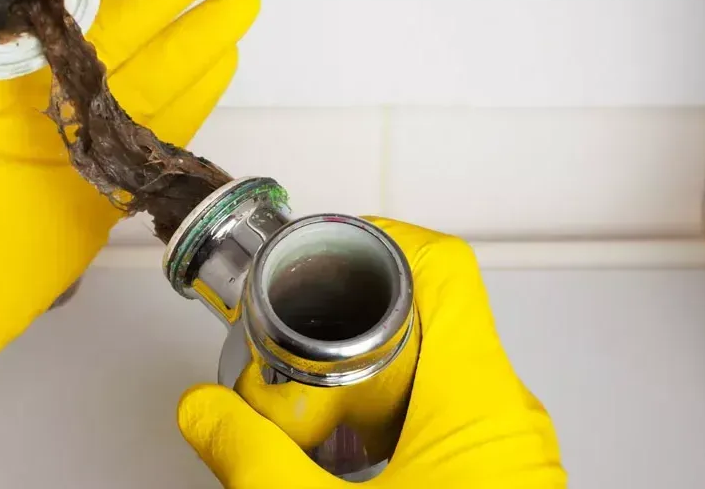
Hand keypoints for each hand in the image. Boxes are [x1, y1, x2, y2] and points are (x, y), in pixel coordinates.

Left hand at [0, 0, 257, 486]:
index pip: (43, 16)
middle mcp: (35, 114)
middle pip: (114, 42)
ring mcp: (71, 156)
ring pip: (145, 89)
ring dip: (193, 47)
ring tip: (233, 11)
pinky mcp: (96, 202)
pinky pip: (151, 151)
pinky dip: (189, 112)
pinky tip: (218, 74)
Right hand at [178, 219, 566, 487]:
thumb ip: (250, 461)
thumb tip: (202, 413)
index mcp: (477, 403)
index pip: (444, 268)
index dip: (380, 238)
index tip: (323, 250)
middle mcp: (501, 416)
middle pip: (425, 321)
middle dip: (346, 333)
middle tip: (293, 356)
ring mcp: (502, 452)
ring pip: (427, 375)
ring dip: (360, 386)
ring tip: (309, 421)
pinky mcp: (493, 482)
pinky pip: (435, 422)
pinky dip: (379, 426)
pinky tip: (340, 466)